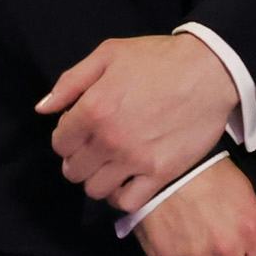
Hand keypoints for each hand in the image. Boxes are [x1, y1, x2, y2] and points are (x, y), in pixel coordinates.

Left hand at [39, 34, 238, 211]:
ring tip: (113, 165)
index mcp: (92, 109)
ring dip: (99, 179)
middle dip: (81, 159)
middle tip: (98, 149)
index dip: (69, 137)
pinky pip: (127, 202)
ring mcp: (135, 159)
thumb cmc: (160, 58)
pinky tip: (129, 180)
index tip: (84, 131)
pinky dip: (123, 195)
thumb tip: (43, 109)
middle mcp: (109, 139)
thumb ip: (71, 81)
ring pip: (96, 189)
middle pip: (74, 170)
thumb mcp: (110, 53)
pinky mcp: (161, 172)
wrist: (212, 69)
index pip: (60, 143)